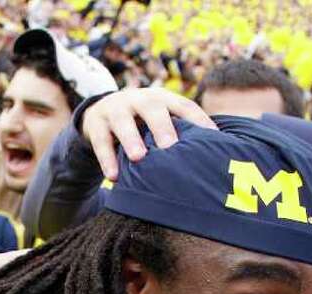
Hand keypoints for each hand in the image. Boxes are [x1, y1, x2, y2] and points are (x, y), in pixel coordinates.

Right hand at [81, 87, 216, 180]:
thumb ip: (179, 131)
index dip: (198, 120)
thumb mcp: (159, 120)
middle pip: (153, 109)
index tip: (212, 139)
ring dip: (131, 140)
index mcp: (161, 98)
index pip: (184, 105)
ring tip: (138, 158)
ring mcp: (115, 110)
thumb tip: (216, 154)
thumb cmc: (141, 123)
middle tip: (170, 146)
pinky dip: (107, 159)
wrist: (100, 113)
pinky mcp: (95, 125)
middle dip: (162, 126)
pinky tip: (114, 178)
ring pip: (123, 122)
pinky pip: (100, 142)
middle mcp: (139, 99)